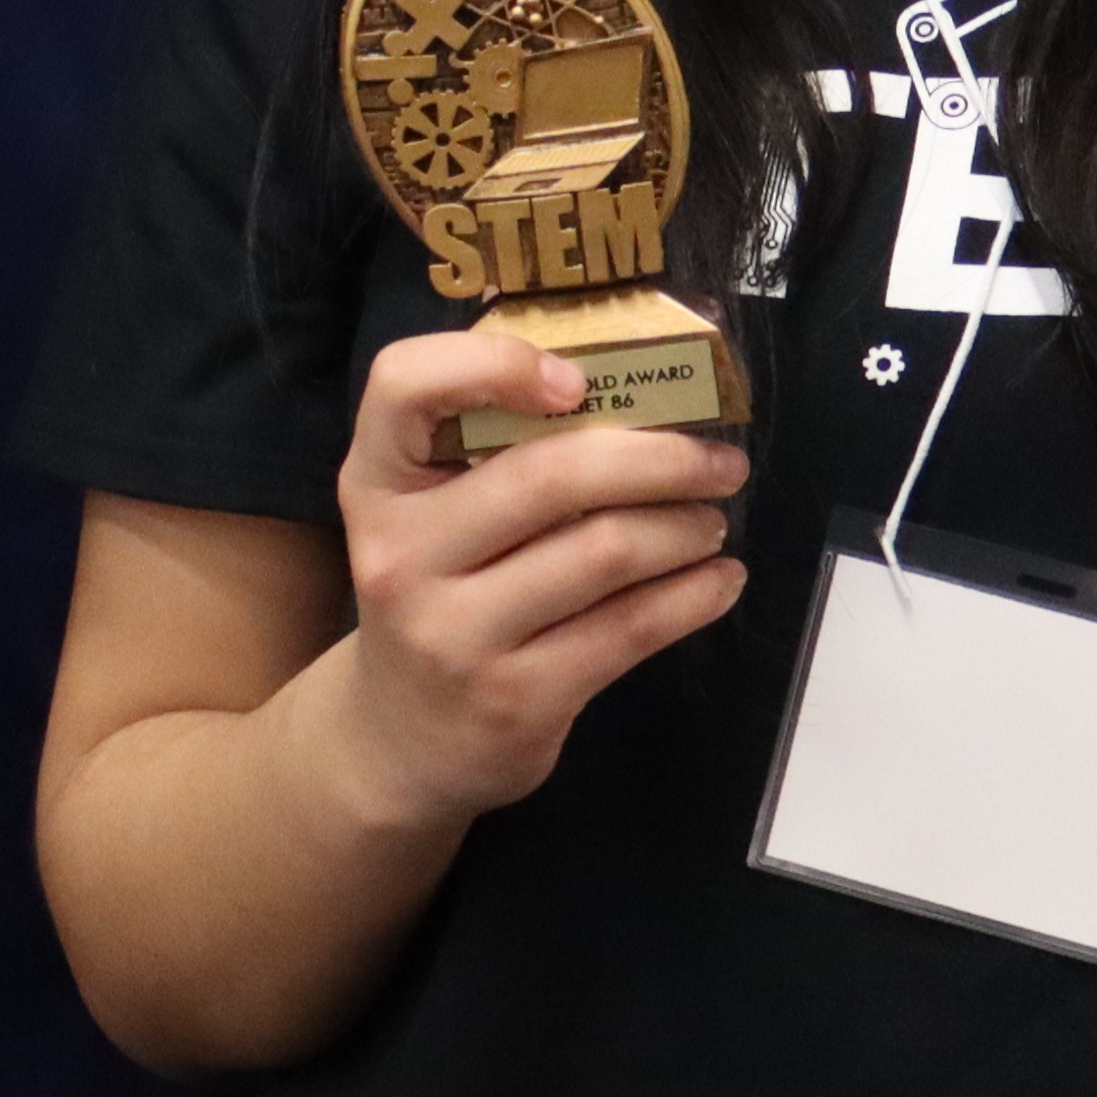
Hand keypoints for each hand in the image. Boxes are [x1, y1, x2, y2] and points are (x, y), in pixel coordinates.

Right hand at [317, 324, 747, 829]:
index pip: (403, 385)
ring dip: (684, 527)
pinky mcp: (515, 698)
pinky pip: (628, 629)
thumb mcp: (426, 512)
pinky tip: (719, 580)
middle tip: (718, 459)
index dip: (492, 363)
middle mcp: (402, 553)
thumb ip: (487, 440)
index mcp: (377, 483)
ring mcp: (454, 633)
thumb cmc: (436, 591)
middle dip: (659, 458)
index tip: (576, 379)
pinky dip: (693, 596)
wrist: (400, 737)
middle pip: (548, 475)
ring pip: (603, 553)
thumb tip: (612, 359)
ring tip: (711, 520)